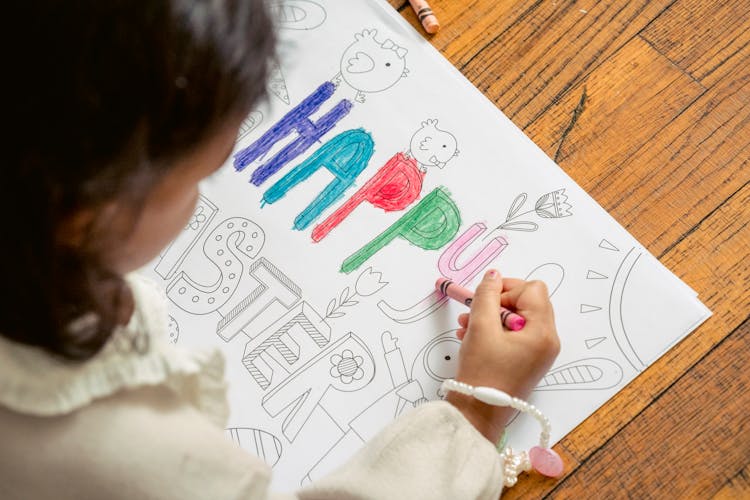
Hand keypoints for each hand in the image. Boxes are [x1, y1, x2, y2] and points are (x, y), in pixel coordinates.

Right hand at [446, 270, 559, 441]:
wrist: (479, 414)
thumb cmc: (481, 372)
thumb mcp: (480, 327)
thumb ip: (486, 295)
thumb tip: (493, 275)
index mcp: (542, 332)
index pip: (532, 290)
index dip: (506, 288)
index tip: (483, 300)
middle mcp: (547, 341)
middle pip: (528, 302)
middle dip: (497, 303)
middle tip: (473, 312)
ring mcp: (539, 353)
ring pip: (518, 318)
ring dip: (492, 316)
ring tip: (466, 327)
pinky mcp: (528, 361)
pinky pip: (515, 334)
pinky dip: (495, 331)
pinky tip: (473, 338)